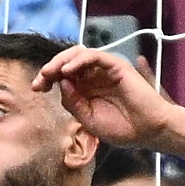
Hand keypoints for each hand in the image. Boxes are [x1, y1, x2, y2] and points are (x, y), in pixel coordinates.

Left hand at [33, 41, 184, 153]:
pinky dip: (78, 60)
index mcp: (85, 88)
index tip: (36, 88)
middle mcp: (93, 76)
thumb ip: (73, 102)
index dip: (47, 78)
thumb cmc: (122, 128)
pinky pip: (94, 56)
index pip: (61, 75)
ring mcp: (105, 70)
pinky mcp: (116, 66)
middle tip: (39, 81)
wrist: (148, 131)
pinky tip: (67, 71)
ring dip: (61, 61)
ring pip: (79, 54)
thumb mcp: (88, 119)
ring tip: (49, 73)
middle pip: (67, 61)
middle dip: (50, 68)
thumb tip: (60, 82)